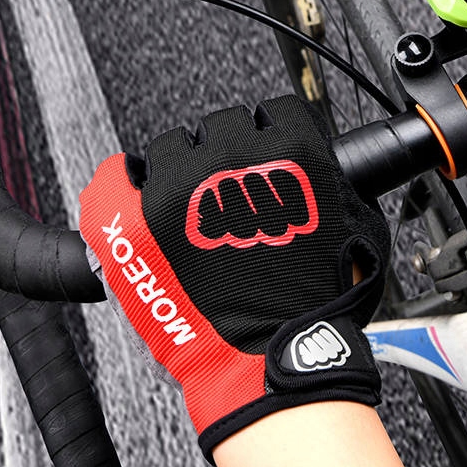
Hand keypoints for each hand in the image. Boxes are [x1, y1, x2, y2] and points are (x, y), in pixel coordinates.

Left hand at [79, 94, 389, 458]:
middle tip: (230, 185)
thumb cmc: (314, 301)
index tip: (264, 149)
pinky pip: (113, 178)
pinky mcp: (137, 225)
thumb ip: (334, 183)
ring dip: (182, 166)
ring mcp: (181, 189)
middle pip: (222, 123)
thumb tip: (320, 170)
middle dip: (228, 150)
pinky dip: (120, 179)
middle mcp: (235, 159)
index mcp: (290, 151)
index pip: (273, 110)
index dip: (270, 134)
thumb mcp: (353, 226)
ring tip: (188, 202)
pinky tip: (131, 185)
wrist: (270, 356)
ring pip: (172, 145)